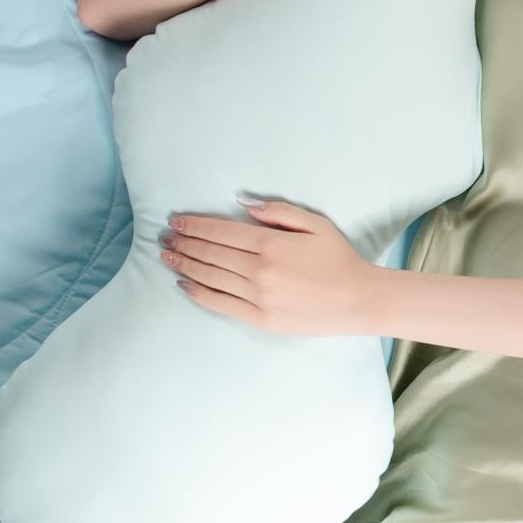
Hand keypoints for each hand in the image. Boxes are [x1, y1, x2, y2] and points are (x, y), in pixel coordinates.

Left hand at [160, 195, 375, 335]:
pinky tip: (184, 284)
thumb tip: (241, 203)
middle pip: (210, 254)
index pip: (221, 232)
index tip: (176, 221)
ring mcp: (258, 297)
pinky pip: (221, 304)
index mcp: (271, 244)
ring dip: (185, 265)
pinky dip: (199, 293)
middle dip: (183, 244)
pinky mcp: (261, 319)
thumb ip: (277, 211)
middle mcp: (259, 271)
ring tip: (167, 257)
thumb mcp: (314, 223)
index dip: (194, 225)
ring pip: (211, 277)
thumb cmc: (338, 258)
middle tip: (164, 237)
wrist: (358, 300)